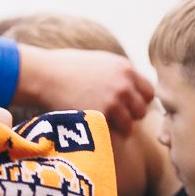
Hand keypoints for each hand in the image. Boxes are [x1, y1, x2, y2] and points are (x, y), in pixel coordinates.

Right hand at [13, 46, 153, 135]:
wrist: (45, 75)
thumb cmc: (66, 67)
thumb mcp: (99, 62)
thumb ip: (118, 74)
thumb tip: (132, 89)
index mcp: (125, 69)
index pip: (149, 92)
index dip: (139, 101)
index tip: (128, 106)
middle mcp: (124, 85)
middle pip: (142, 110)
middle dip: (130, 116)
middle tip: (114, 118)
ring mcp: (114, 102)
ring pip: (130, 125)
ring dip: (119, 128)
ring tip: (104, 126)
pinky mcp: (101, 117)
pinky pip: (113, 133)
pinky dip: (105, 133)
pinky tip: (93, 127)